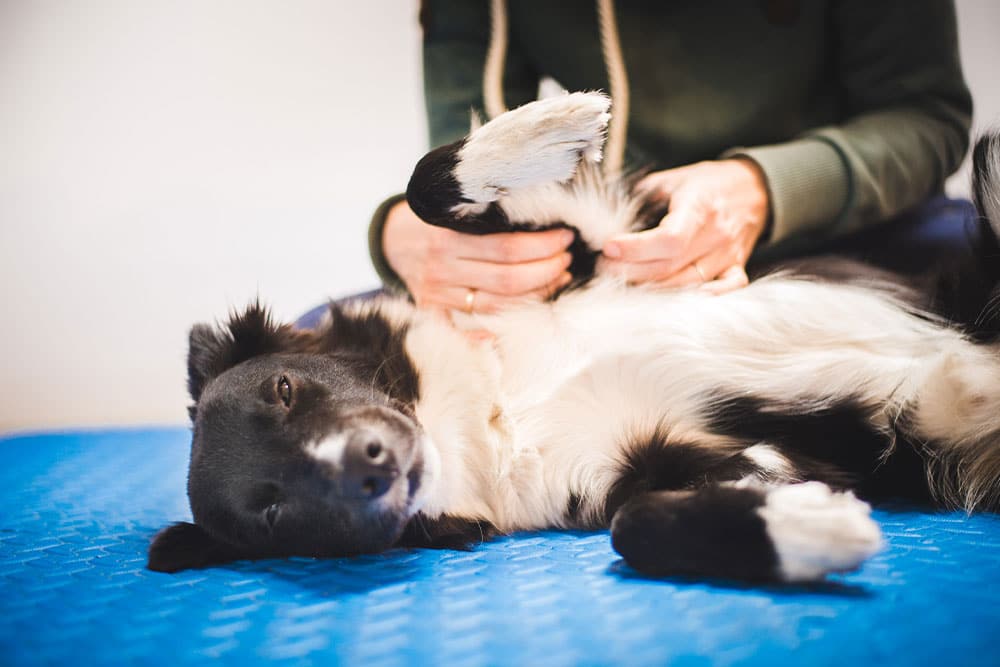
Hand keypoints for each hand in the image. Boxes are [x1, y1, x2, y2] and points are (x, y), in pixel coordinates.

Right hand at [383, 201, 574, 313]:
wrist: (394, 238)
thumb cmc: (434, 219)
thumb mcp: (453, 206)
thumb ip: (486, 212)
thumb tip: (540, 214)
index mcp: (447, 237)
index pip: (506, 248)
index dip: (542, 246)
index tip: (565, 238)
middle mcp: (441, 268)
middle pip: (507, 279)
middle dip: (546, 270)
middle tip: (567, 260)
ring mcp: (436, 294)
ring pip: (496, 305)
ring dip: (534, 295)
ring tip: (558, 280)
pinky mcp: (431, 312)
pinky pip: (460, 331)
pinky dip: (485, 336)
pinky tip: (514, 327)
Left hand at [600, 158, 769, 293]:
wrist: (754, 187)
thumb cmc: (708, 183)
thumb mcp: (675, 177)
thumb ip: (643, 195)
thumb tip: (607, 212)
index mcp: (699, 207)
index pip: (668, 239)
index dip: (636, 249)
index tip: (609, 247)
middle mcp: (716, 235)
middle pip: (670, 266)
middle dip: (630, 271)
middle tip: (604, 267)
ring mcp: (728, 255)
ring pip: (688, 284)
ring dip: (652, 288)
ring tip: (623, 282)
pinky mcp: (736, 267)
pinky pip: (723, 291)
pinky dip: (699, 299)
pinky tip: (671, 300)